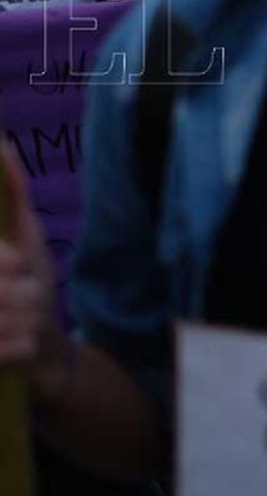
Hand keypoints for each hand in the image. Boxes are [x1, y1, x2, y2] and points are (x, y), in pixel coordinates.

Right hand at [0, 148, 67, 398]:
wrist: (35, 347)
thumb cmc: (27, 281)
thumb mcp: (23, 232)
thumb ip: (12, 193)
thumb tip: (2, 145)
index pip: (4, 263)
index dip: (7, 264)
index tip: (22, 266)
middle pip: (2, 292)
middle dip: (23, 294)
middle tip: (29, 295)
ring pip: (5, 321)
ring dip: (25, 320)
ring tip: (24, 319)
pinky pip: (10, 350)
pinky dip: (22, 347)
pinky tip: (21, 344)